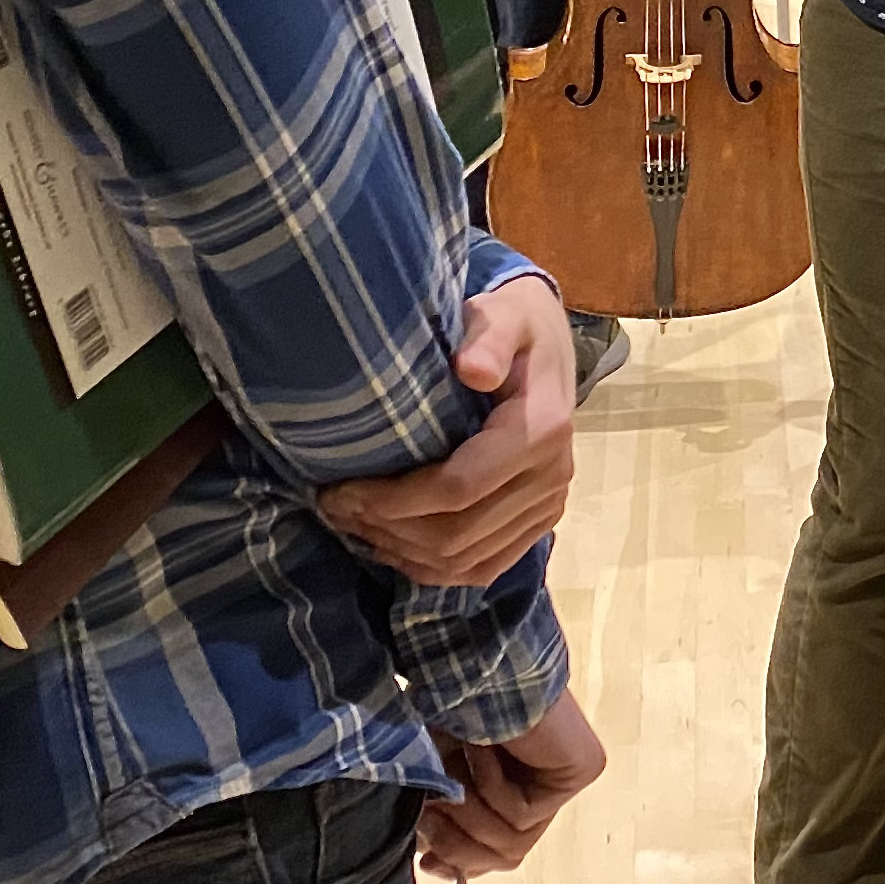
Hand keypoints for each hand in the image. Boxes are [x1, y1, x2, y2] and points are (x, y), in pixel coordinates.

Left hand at [314, 275, 576, 585]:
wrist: (547, 347)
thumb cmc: (513, 326)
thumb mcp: (501, 314)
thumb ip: (487, 337)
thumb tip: (471, 369)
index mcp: (542, 429)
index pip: (459, 487)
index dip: (393, 500)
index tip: (340, 489)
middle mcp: (552, 478)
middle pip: (457, 533)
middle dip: (386, 527)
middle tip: (333, 507)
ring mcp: (547, 508)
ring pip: (464, 559)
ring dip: (401, 551)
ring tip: (352, 525)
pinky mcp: (537, 525)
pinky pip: (481, 568)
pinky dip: (430, 567)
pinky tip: (389, 545)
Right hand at [419, 686, 607, 876]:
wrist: (473, 663)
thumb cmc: (450, 707)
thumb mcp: (435, 771)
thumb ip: (442, 815)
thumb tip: (433, 864)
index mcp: (514, 780)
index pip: (496, 850)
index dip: (461, 862)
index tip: (426, 862)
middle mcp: (545, 781)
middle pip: (506, 855)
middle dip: (457, 843)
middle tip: (426, 815)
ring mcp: (565, 776)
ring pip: (513, 843)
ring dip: (469, 813)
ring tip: (448, 775)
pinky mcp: (581, 769)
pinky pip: (523, 814)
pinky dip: (490, 785)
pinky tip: (482, 747)